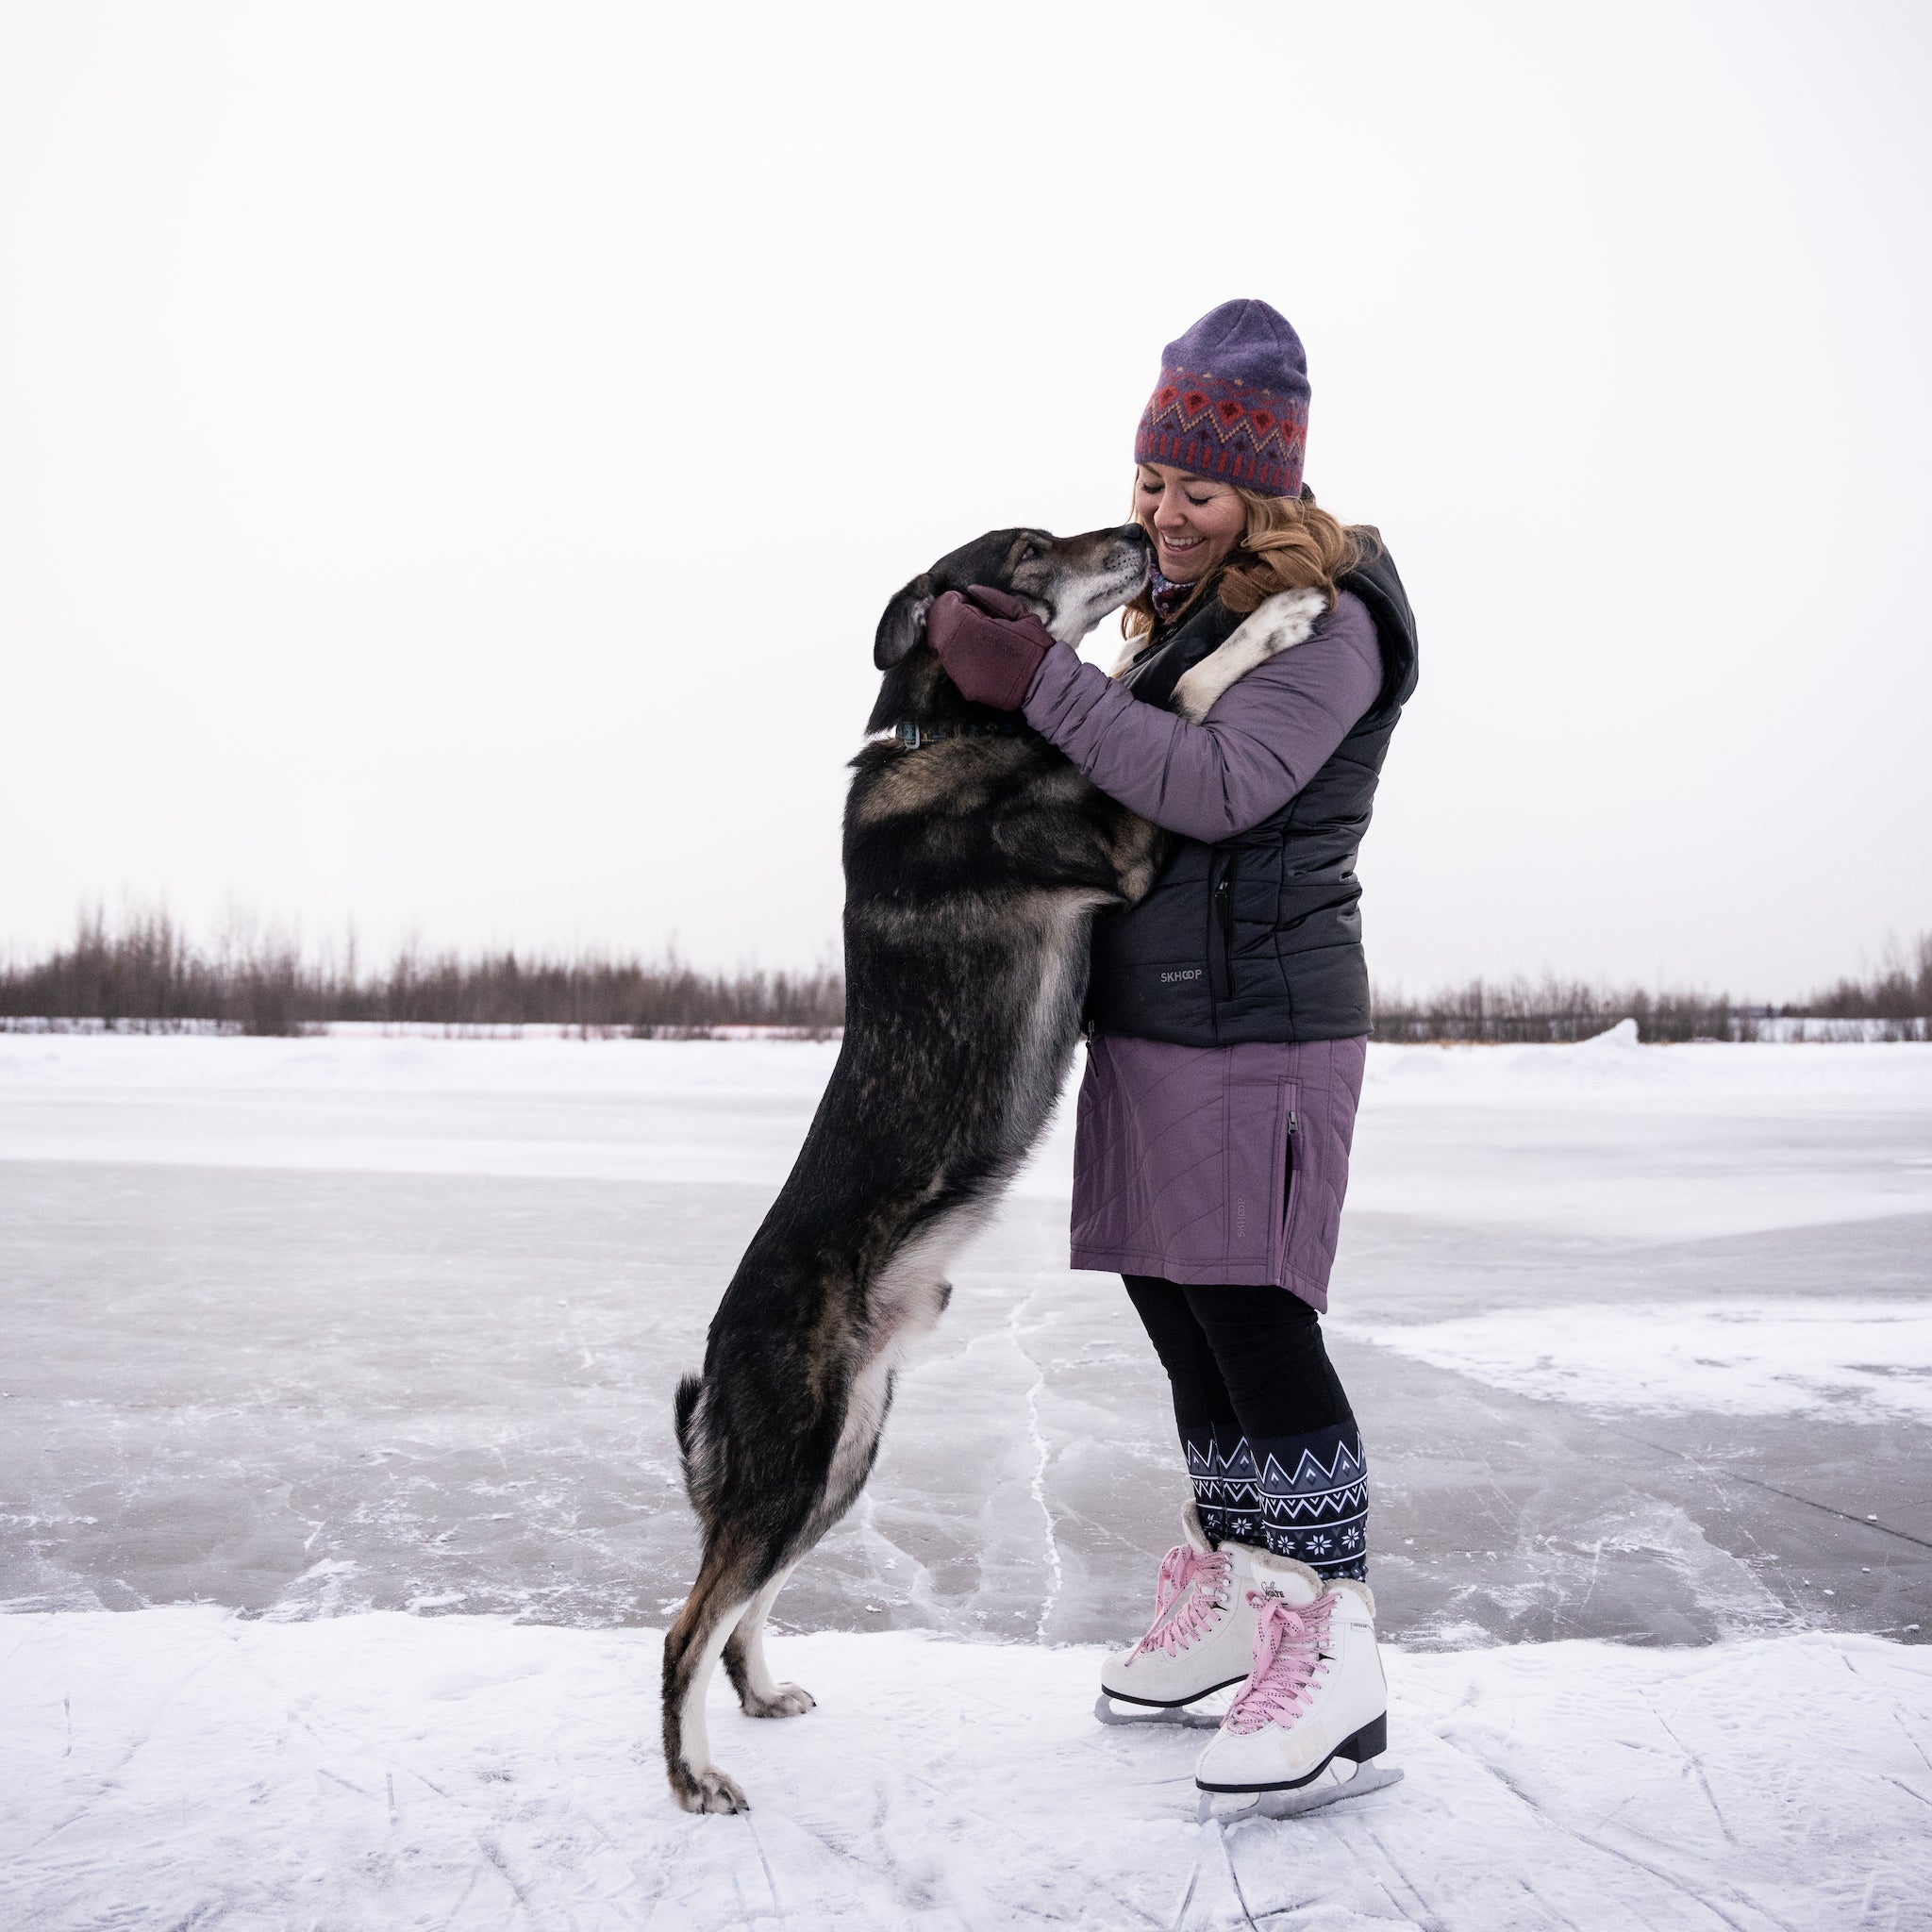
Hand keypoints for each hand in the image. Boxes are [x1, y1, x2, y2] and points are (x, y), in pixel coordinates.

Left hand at [925, 586, 1056, 710]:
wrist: (1046, 686)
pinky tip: (982, 658)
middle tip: (971, 620)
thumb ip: (993, 599)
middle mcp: (962, 652)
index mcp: (976, 628)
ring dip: (955, 640)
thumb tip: (971, 590)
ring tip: (980, 640)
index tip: (966, 602)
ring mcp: (961, 673)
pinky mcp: (965, 689)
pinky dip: (962, 659)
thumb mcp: (1021, 615)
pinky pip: (954, 668)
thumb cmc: (1036, 647)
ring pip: (942, 649)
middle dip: (950, 620)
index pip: (945, 607)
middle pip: (938, 628)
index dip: (953, 601)